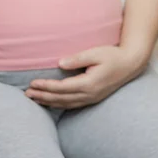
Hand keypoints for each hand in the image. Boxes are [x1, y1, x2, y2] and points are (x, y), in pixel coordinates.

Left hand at [25, 46, 145, 108]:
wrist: (130, 64)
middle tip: (27, 94)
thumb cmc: (113, 56)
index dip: (46, 86)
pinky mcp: (94, 98)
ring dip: (49, 102)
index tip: (32, 83)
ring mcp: (92, 98)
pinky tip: (51, 102)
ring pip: (66, 104)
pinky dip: (59, 104)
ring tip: (34, 99)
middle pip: (61, 98)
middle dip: (43, 96)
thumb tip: (60, 64)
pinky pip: (73, 104)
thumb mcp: (96, 53)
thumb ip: (78, 59)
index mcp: (89, 83)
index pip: (62, 87)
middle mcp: (90, 94)